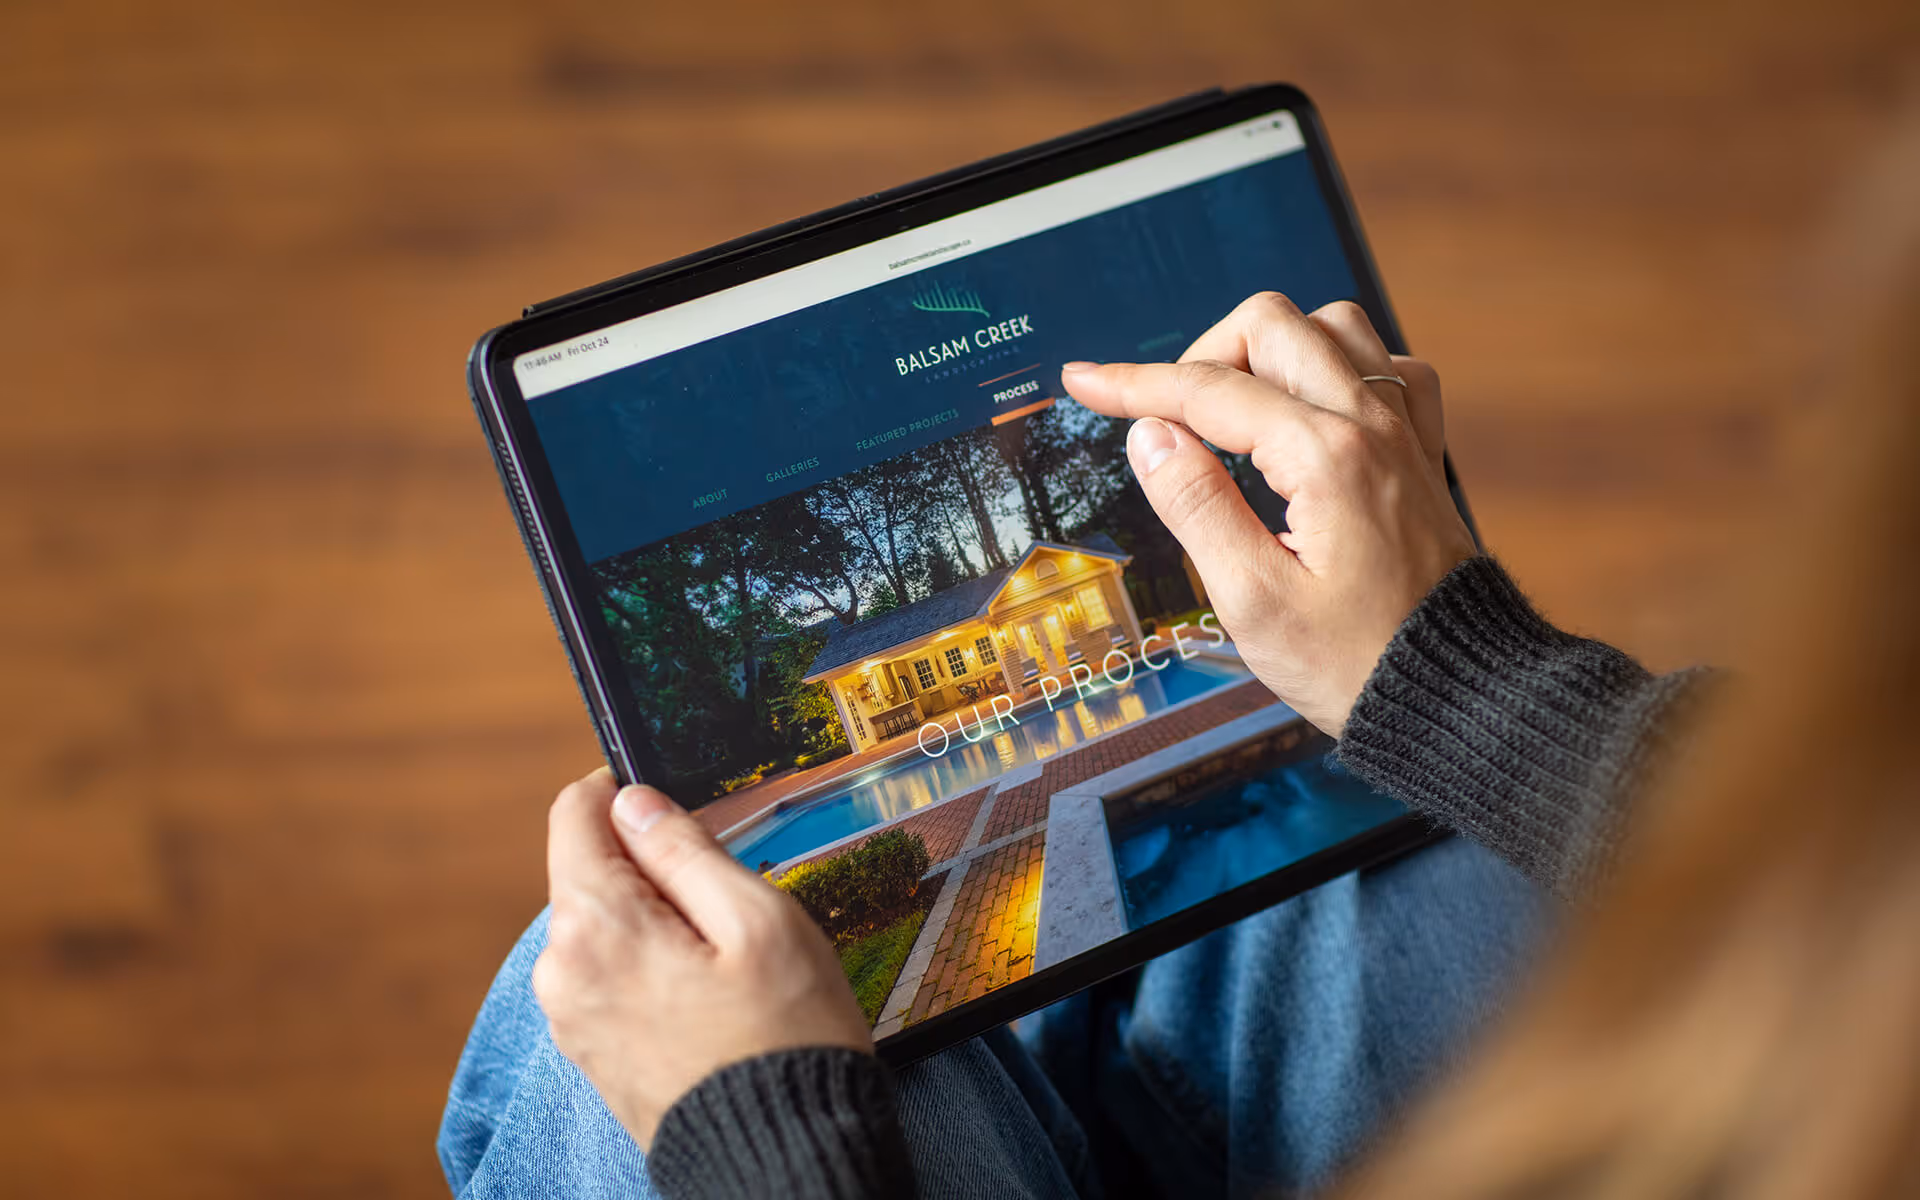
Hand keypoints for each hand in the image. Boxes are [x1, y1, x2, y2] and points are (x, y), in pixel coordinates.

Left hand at [532, 768, 872, 1148]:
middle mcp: (562, 970)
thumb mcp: (758, 920)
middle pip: (592, 870)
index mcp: (594, 925)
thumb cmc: (783, 1040)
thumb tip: (635, 800)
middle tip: (731, 905)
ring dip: (658, 920)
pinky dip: (654, 964)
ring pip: (606, 923)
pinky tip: (710, 998)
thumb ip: (686, 849)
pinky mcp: (591, 1049)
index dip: (627, 793)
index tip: (678, 806)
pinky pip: (612, 973)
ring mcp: (571, 1016)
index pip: (576, 813)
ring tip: (728, 964)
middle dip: (654, 867)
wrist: (780, 1160)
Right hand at [1062, 293, 1475, 735]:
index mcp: (1325, 458)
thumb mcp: (1254, 601)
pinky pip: (1387, 367)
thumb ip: (1197, 506)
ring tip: (1233, 410)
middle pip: (1271, 327)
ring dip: (1271, 350)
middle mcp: (1371, 426)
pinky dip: (1336, 370)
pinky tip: (1308, 414)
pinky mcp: (1420, 455)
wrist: (1457, 696)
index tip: (1085, 382)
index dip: (1134, 384)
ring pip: (1333, 329)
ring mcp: (1404, 434)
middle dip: (1202, 357)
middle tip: (1168, 419)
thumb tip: (1151, 438)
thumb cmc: (1358, 663)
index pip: (1209, 391)